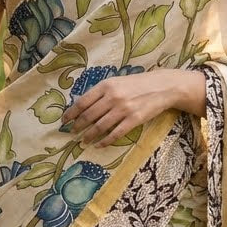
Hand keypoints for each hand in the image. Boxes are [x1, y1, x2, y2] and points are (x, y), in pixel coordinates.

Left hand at [63, 70, 205, 146]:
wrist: (162, 86)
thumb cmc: (137, 83)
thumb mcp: (116, 81)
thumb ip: (101, 92)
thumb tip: (82, 105)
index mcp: (106, 85)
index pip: (82, 102)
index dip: (71, 113)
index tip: (64, 120)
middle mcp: (113, 97)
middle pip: (89, 116)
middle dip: (78, 126)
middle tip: (72, 132)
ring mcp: (124, 109)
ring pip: (100, 126)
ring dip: (89, 135)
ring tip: (84, 141)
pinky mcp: (134, 120)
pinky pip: (115, 133)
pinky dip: (105, 141)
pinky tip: (99, 144)